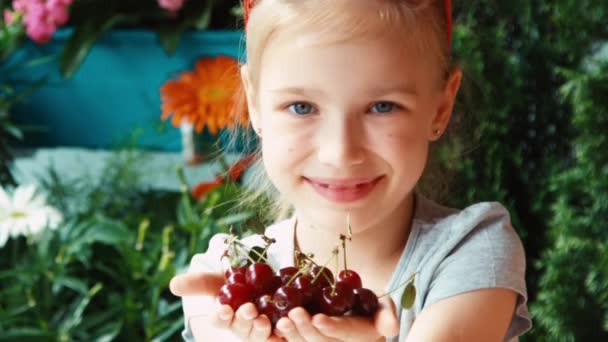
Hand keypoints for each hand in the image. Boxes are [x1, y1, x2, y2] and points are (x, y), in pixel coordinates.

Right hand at [170, 272, 283, 340]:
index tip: (224, 309)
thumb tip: (174, 285)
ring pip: (259, 334)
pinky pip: (282, 334)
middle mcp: (242, 327)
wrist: (265, 280)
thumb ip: (198, 283)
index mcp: (225, 316)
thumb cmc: (236, 282)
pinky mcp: (281, 329)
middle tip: (248, 309)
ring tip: (263, 318)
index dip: (221, 316)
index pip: (219, 320)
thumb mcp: (219, 278)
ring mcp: (261, 330)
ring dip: (260, 328)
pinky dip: (283, 330)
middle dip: (243, 320)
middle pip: (241, 328)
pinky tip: (286, 321)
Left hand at [274, 296, 398, 341]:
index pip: (347, 333)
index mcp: (362, 337)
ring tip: (281, 321)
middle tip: (293, 314)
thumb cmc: (368, 307)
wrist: (354, 312)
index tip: (319, 318)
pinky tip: (271, 328)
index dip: (333, 328)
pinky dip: (284, 338)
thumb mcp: (382, 307)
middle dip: (306, 330)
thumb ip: (386, 314)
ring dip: (292, 335)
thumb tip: (391, 328)